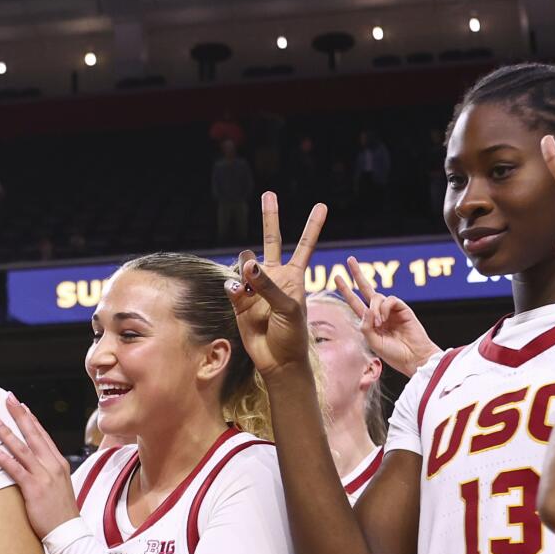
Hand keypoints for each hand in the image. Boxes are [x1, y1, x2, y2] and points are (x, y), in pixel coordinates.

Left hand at [0, 395, 80, 539]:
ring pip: (23, 449)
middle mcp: (53, 465)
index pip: (43, 435)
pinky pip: (17, 470)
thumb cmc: (62, 511)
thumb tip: (36, 462)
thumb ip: (49, 470)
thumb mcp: (60, 485)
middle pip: (34, 434)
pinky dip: (5, 459)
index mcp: (59, 463)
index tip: (22, 406)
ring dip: (7, 433)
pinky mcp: (34, 490)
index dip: (31, 419)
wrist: (69, 532)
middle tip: (8, 399)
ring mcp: (44, 477)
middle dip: (20, 415)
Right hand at [227, 193, 326, 377]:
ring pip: (245, 262)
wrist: (278, 359)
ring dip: (246, 267)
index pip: (305, 245)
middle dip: (270, 217)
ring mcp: (256, 287)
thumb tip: (248, 263)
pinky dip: (235, 287)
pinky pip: (232, 284)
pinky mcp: (239, 299)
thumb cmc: (292, 334)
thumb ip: (268, 284)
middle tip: (268, 193)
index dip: (313, 226)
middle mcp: (275, 277)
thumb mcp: (288, 308)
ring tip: (249, 281)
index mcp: (294, 276)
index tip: (322, 205)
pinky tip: (239, 293)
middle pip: (272, 240)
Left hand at [333, 264, 439, 376]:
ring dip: (375, 309)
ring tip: (380, 324)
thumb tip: (366, 308)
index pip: (355, 302)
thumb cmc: (394, 354)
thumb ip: (366, 327)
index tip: (337, 277)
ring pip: (376, 297)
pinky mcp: (402, 308)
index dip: (346, 291)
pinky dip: (384, 308)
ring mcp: (391, 309)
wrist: (414, 358)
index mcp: (370, 322)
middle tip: (349, 259)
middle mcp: (379, 313)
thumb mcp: (373, 343)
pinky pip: (389, 300)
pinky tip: (385, 319)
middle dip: (357, 274)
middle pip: (366, 289)